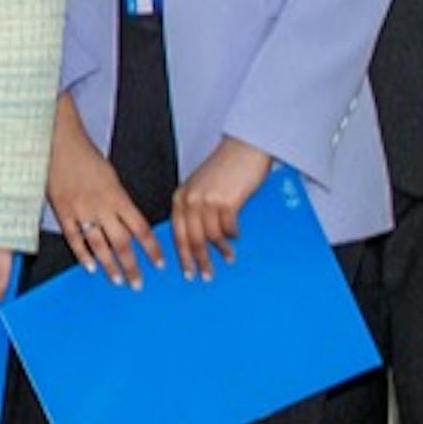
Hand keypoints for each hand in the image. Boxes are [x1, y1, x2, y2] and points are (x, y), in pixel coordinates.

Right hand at [45, 107, 153, 290]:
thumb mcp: (111, 177)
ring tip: (117, 280)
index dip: (151, 249)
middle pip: (121, 243)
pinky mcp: (63, 212)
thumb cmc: (85, 156)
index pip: (140, 229)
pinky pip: (75, 238)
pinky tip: (91, 267)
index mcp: (118, 196)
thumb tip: (129, 224)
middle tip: (138, 282)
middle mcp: (102, 206)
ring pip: (99, 246)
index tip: (159, 263)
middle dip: (132, 266)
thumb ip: (119, 201)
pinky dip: (83, 255)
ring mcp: (81, 211)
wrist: (59, 143)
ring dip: (110, 266)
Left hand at [166, 138, 274, 277]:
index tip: (187, 271)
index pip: (177, 233)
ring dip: (220, 250)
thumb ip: (197, 208)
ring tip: (228, 259)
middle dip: (199, 260)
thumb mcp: (202, 187)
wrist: (245, 148)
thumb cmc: (226, 167)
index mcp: (181, 197)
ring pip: (211, 236)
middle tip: (206, 275)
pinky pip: (229, 228)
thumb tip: (200, 237)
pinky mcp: (227, 201)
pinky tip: (236, 237)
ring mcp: (207, 201)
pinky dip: (233, 235)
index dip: (182, 255)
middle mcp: (190, 199)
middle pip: (192, 239)